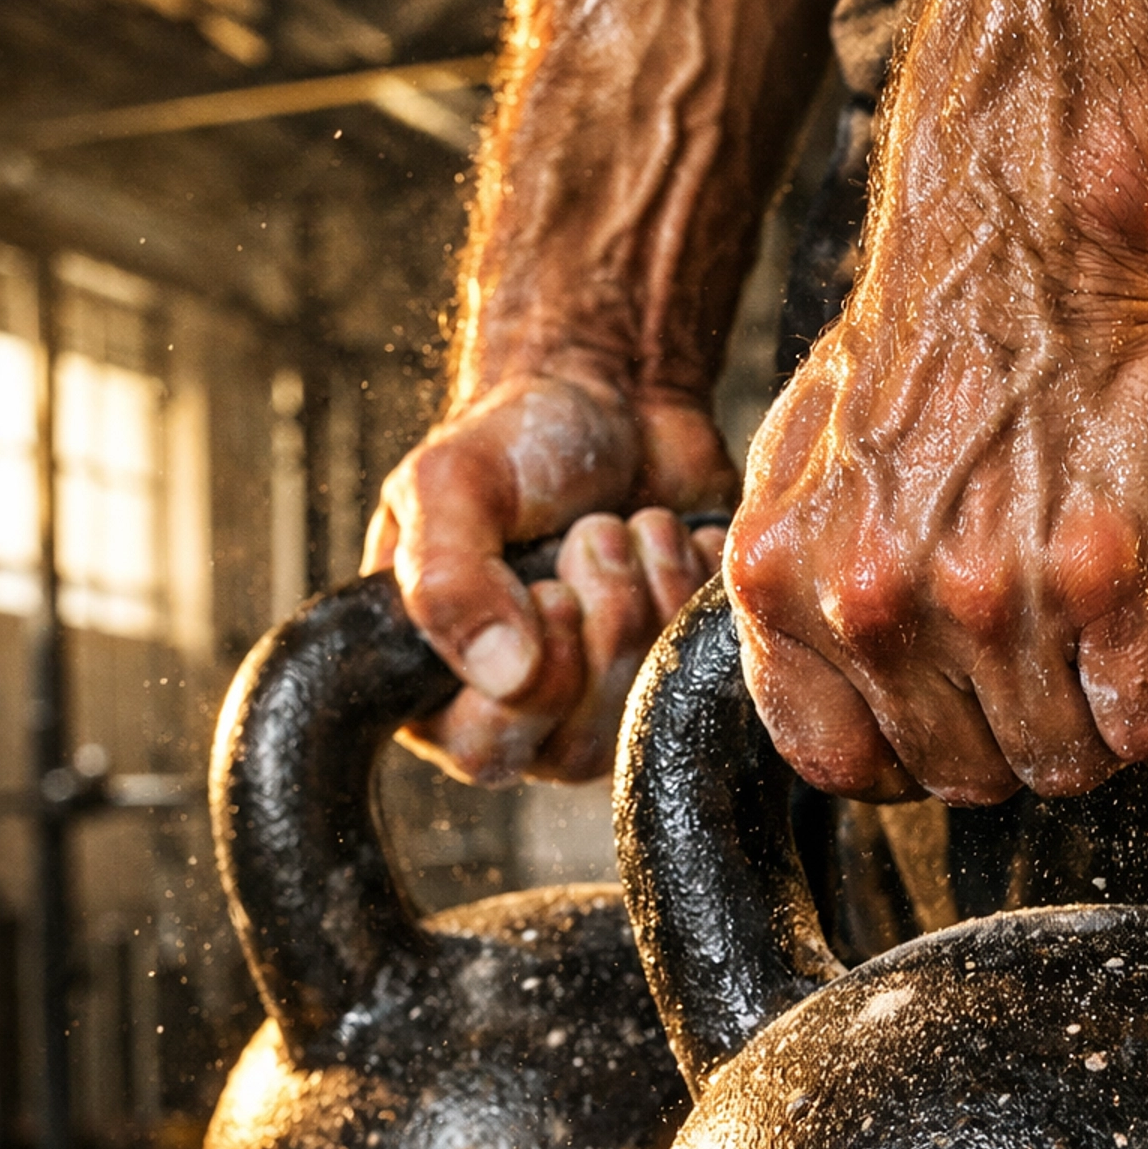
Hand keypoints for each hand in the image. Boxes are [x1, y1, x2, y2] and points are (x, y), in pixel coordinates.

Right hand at [364, 364, 734, 782]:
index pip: (487, 749)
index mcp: (441, 685)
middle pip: (577, 745)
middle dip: (606, 620)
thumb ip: (448, 579)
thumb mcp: (450, 485)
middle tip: (595, 533)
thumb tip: (505, 675)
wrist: (614, 398)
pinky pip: (706, 675)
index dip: (536, 675)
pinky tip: (678, 544)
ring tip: (634, 525)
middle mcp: (520, 714)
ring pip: (645, 712)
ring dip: (653, 597)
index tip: (550, 585)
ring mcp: (603, 705)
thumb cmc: (517, 442)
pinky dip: (698, 593)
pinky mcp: (673, 675)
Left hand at [725, 301, 1147, 804]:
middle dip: (1018, 732)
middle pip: (968, 773)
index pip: (839, 765)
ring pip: (1066, 760)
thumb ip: (806, 582)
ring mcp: (990, 597)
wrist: (1036, 227)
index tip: (957, 716)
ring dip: (1108, 721)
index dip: (912, 752)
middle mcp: (875, 605)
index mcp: (787, 585)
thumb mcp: (804, 466)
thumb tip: (831, 675)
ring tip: (1123, 644)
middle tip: (1059, 661)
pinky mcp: (1107, 579)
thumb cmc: (930, 338)